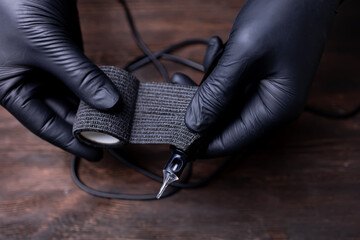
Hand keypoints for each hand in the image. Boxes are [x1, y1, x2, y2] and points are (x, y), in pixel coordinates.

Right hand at [0, 0, 119, 160]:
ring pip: (77, 97)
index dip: (70, 141)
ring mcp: (51, 69)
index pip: (44, 124)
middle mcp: (31, 82)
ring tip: (120, 122)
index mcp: (12, 88)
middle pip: (63, 113)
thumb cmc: (16, 4)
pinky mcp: (67, 55)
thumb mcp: (47, 45)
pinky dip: (100, 88)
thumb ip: (79, 76)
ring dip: (98, 108)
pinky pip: (86, 78)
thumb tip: (109, 105)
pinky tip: (115, 99)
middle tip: (116, 137)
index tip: (96, 153)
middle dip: (89, 125)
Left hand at [183, 0, 340, 156]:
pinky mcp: (261, 76)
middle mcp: (272, 106)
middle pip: (225, 122)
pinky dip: (220, 70)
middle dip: (199, 105)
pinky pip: (231, 84)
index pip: (230, 141)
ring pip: (224, 102)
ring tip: (212, 56)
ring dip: (210, 83)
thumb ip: (217, 93)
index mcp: (275, 109)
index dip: (199, 143)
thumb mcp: (244, 54)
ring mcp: (267, 91)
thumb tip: (193, 124)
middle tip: (177, 84)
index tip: (170, 136)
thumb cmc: (284, 14)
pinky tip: (221, 48)